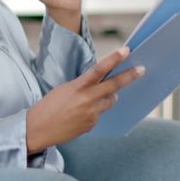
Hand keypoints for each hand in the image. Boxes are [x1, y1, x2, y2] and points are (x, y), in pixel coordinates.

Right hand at [25, 46, 144, 152]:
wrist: (38, 129)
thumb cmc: (49, 106)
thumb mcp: (65, 89)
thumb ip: (84, 86)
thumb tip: (101, 87)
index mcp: (78, 87)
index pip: (100, 69)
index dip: (114, 59)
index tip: (127, 50)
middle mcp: (87, 100)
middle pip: (114, 85)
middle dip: (130, 76)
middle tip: (142, 69)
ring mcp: (91, 114)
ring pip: (109, 101)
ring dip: (108, 97)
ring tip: (91, 99)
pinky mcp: (91, 125)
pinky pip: (99, 115)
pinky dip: (94, 112)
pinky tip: (78, 115)